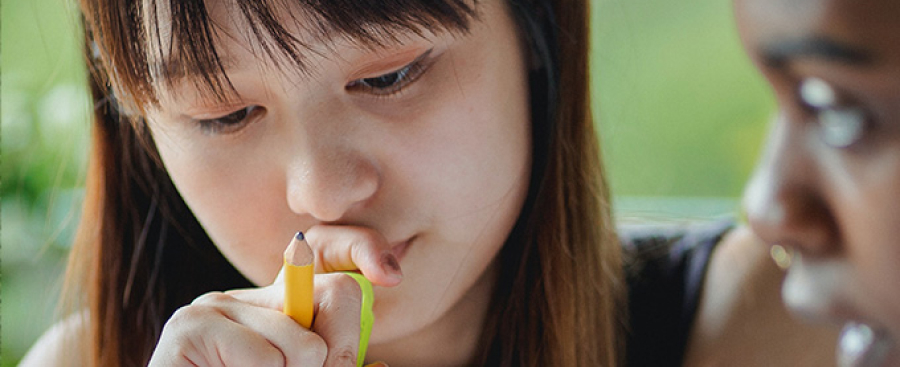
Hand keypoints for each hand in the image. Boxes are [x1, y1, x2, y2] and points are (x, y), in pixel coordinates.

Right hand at [147, 225, 401, 366]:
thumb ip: (334, 366)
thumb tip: (380, 365)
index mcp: (280, 308)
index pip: (334, 259)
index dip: (365, 251)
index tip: (390, 275)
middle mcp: (251, 296)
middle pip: (336, 294)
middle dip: (338, 354)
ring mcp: (215, 306)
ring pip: (303, 343)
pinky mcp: (190, 327)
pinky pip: (264, 357)